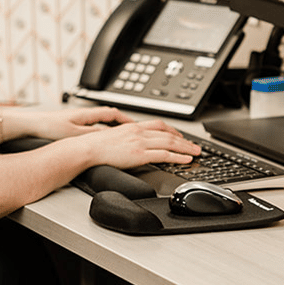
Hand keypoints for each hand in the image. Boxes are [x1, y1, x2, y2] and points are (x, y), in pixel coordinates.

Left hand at [24, 105, 136, 140]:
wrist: (31, 124)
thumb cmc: (50, 126)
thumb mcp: (75, 133)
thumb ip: (94, 134)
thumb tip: (112, 135)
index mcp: (87, 114)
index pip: (113, 113)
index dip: (126, 119)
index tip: (135, 125)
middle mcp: (83, 114)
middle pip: (108, 116)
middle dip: (121, 122)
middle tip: (131, 129)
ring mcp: (77, 119)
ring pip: (99, 121)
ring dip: (109, 126)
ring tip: (118, 135)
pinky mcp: (70, 125)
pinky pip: (90, 126)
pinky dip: (98, 131)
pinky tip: (96, 140)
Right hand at [78, 119, 199, 168]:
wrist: (87, 149)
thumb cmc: (96, 146)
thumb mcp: (115, 136)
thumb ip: (127, 139)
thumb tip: (134, 145)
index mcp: (133, 126)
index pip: (159, 125)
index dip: (173, 130)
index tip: (181, 136)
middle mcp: (139, 132)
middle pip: (168, 133)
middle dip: (185, 140)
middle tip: (195, 146)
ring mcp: (140, 143)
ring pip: (170, 143)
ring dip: (186, 148)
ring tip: (196, 153)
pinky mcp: (140, 154)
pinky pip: (164, 155)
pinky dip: (178, 157)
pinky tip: (186, 159)